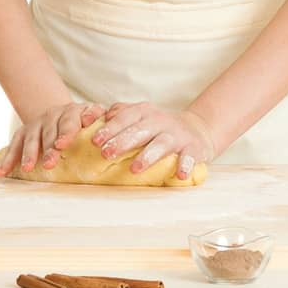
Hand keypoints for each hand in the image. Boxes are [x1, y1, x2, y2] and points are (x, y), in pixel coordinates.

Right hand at [0, 101, 106, 176]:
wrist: (60, 111)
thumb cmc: (84, 121)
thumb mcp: (96, 115)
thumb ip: (102, 118)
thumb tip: (111, 120)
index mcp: (73, 113)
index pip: (71, 121)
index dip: (67, 132)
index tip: (62, 145)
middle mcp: (53, 116)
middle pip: (50, 132)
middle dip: (49, 148)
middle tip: (50, 163)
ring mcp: (36, 124)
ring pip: (31, 139)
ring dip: (29, 154)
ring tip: (28, 169)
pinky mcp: (24, 132)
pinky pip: (14, 146)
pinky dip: (7, 159)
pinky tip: (0, 172)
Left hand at [93, 102, 216, 180]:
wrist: (196, 129)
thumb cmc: (159, 127)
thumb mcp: (140, 116)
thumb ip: (119, 115)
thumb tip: (91, 119)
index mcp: (144, 112)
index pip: (124, 117)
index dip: (109, 128)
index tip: (94, 140)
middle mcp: (160, 121)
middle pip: (139, 130)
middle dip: (122, 141)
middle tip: (106, 154)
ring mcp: (177, 135)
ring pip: (161, 144)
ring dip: (148, 155)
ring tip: (134, 169)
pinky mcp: (193, 148)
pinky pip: (189, 157)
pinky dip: (185, 165)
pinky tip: (179, 175)